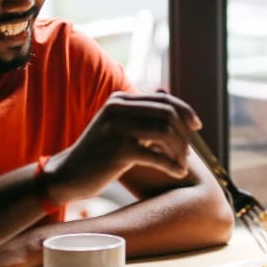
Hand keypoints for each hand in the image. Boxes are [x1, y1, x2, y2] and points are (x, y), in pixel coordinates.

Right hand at [45, 92, 201, 203]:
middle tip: (188, 152)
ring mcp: (116, 128)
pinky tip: (177, 173)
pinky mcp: (117, 150)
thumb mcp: (118, 125)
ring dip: (180, 151)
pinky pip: (156, 156)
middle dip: (184, 133)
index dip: (185, 110)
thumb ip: (140, 111)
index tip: (197, 126)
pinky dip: (172, 165)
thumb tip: (167, 93)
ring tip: (182, 164)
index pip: (163, 99)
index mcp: (120, 100)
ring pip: (165, 133)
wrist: (68, 174)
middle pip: (167, 113)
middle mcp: (117, 109)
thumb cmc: (99, 152)